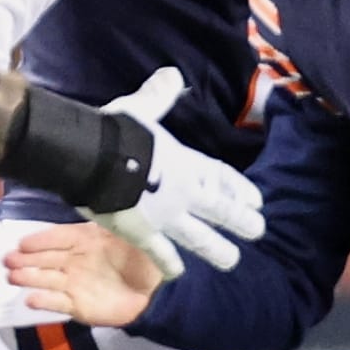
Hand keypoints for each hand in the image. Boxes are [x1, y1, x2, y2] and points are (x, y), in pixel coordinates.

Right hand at [5, 222, 164, 326]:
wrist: (159, 292)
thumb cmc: (144, 259)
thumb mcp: (127, 233)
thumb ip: (107, 222)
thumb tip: (91, 206)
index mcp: (87, 240)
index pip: (58, 237)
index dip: (40, 240)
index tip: (22, 242)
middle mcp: (77, 261)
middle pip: (46, 259)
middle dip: (25, 259)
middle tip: (8, 260)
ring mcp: (75, 284)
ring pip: (46, 279)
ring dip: (28, 277)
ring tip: (12, 276)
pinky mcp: (78, 305)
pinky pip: (56, 302)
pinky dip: (43, 301)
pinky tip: (31, 298)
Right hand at [84, 67, 265, 280]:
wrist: (91, 159)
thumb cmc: (116, 131)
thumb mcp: (141, 109)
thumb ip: (158, 97)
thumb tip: (171, 75)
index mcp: (185, 161)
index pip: (221, 177)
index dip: (238, 189)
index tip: (256, 201)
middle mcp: (183, 191)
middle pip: (220, 209)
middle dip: (241, 220)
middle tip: (258, 230)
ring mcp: (166, 215)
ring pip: (200, 237)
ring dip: (217, 249)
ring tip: (232, 260)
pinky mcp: (143, 233)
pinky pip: (160, 252)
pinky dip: (169, 264)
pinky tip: (177, 275)